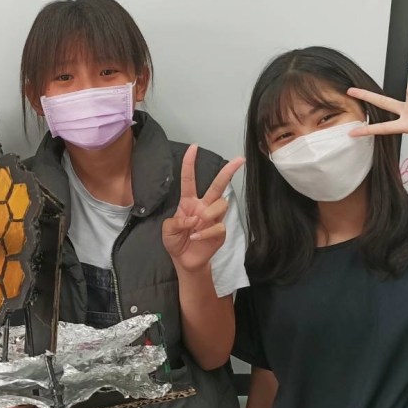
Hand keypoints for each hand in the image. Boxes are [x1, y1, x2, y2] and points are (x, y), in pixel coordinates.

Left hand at [162, 146, 244, 272]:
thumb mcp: (167, 231)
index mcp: (189, 202)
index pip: (189, 179)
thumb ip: (176, 222)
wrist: (185, 260)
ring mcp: (213, 218)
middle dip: (228, 171)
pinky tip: (196, 237)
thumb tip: (193, 219)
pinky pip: (218, 226)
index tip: (194, 147)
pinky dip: (205, 232)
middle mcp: (203, 206)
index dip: (190, 163)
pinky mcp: (220, 231)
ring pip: (221, 204)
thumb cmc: (176, 242)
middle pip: (218, 185)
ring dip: (209, 212)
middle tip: (239, 160)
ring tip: (198, 223)